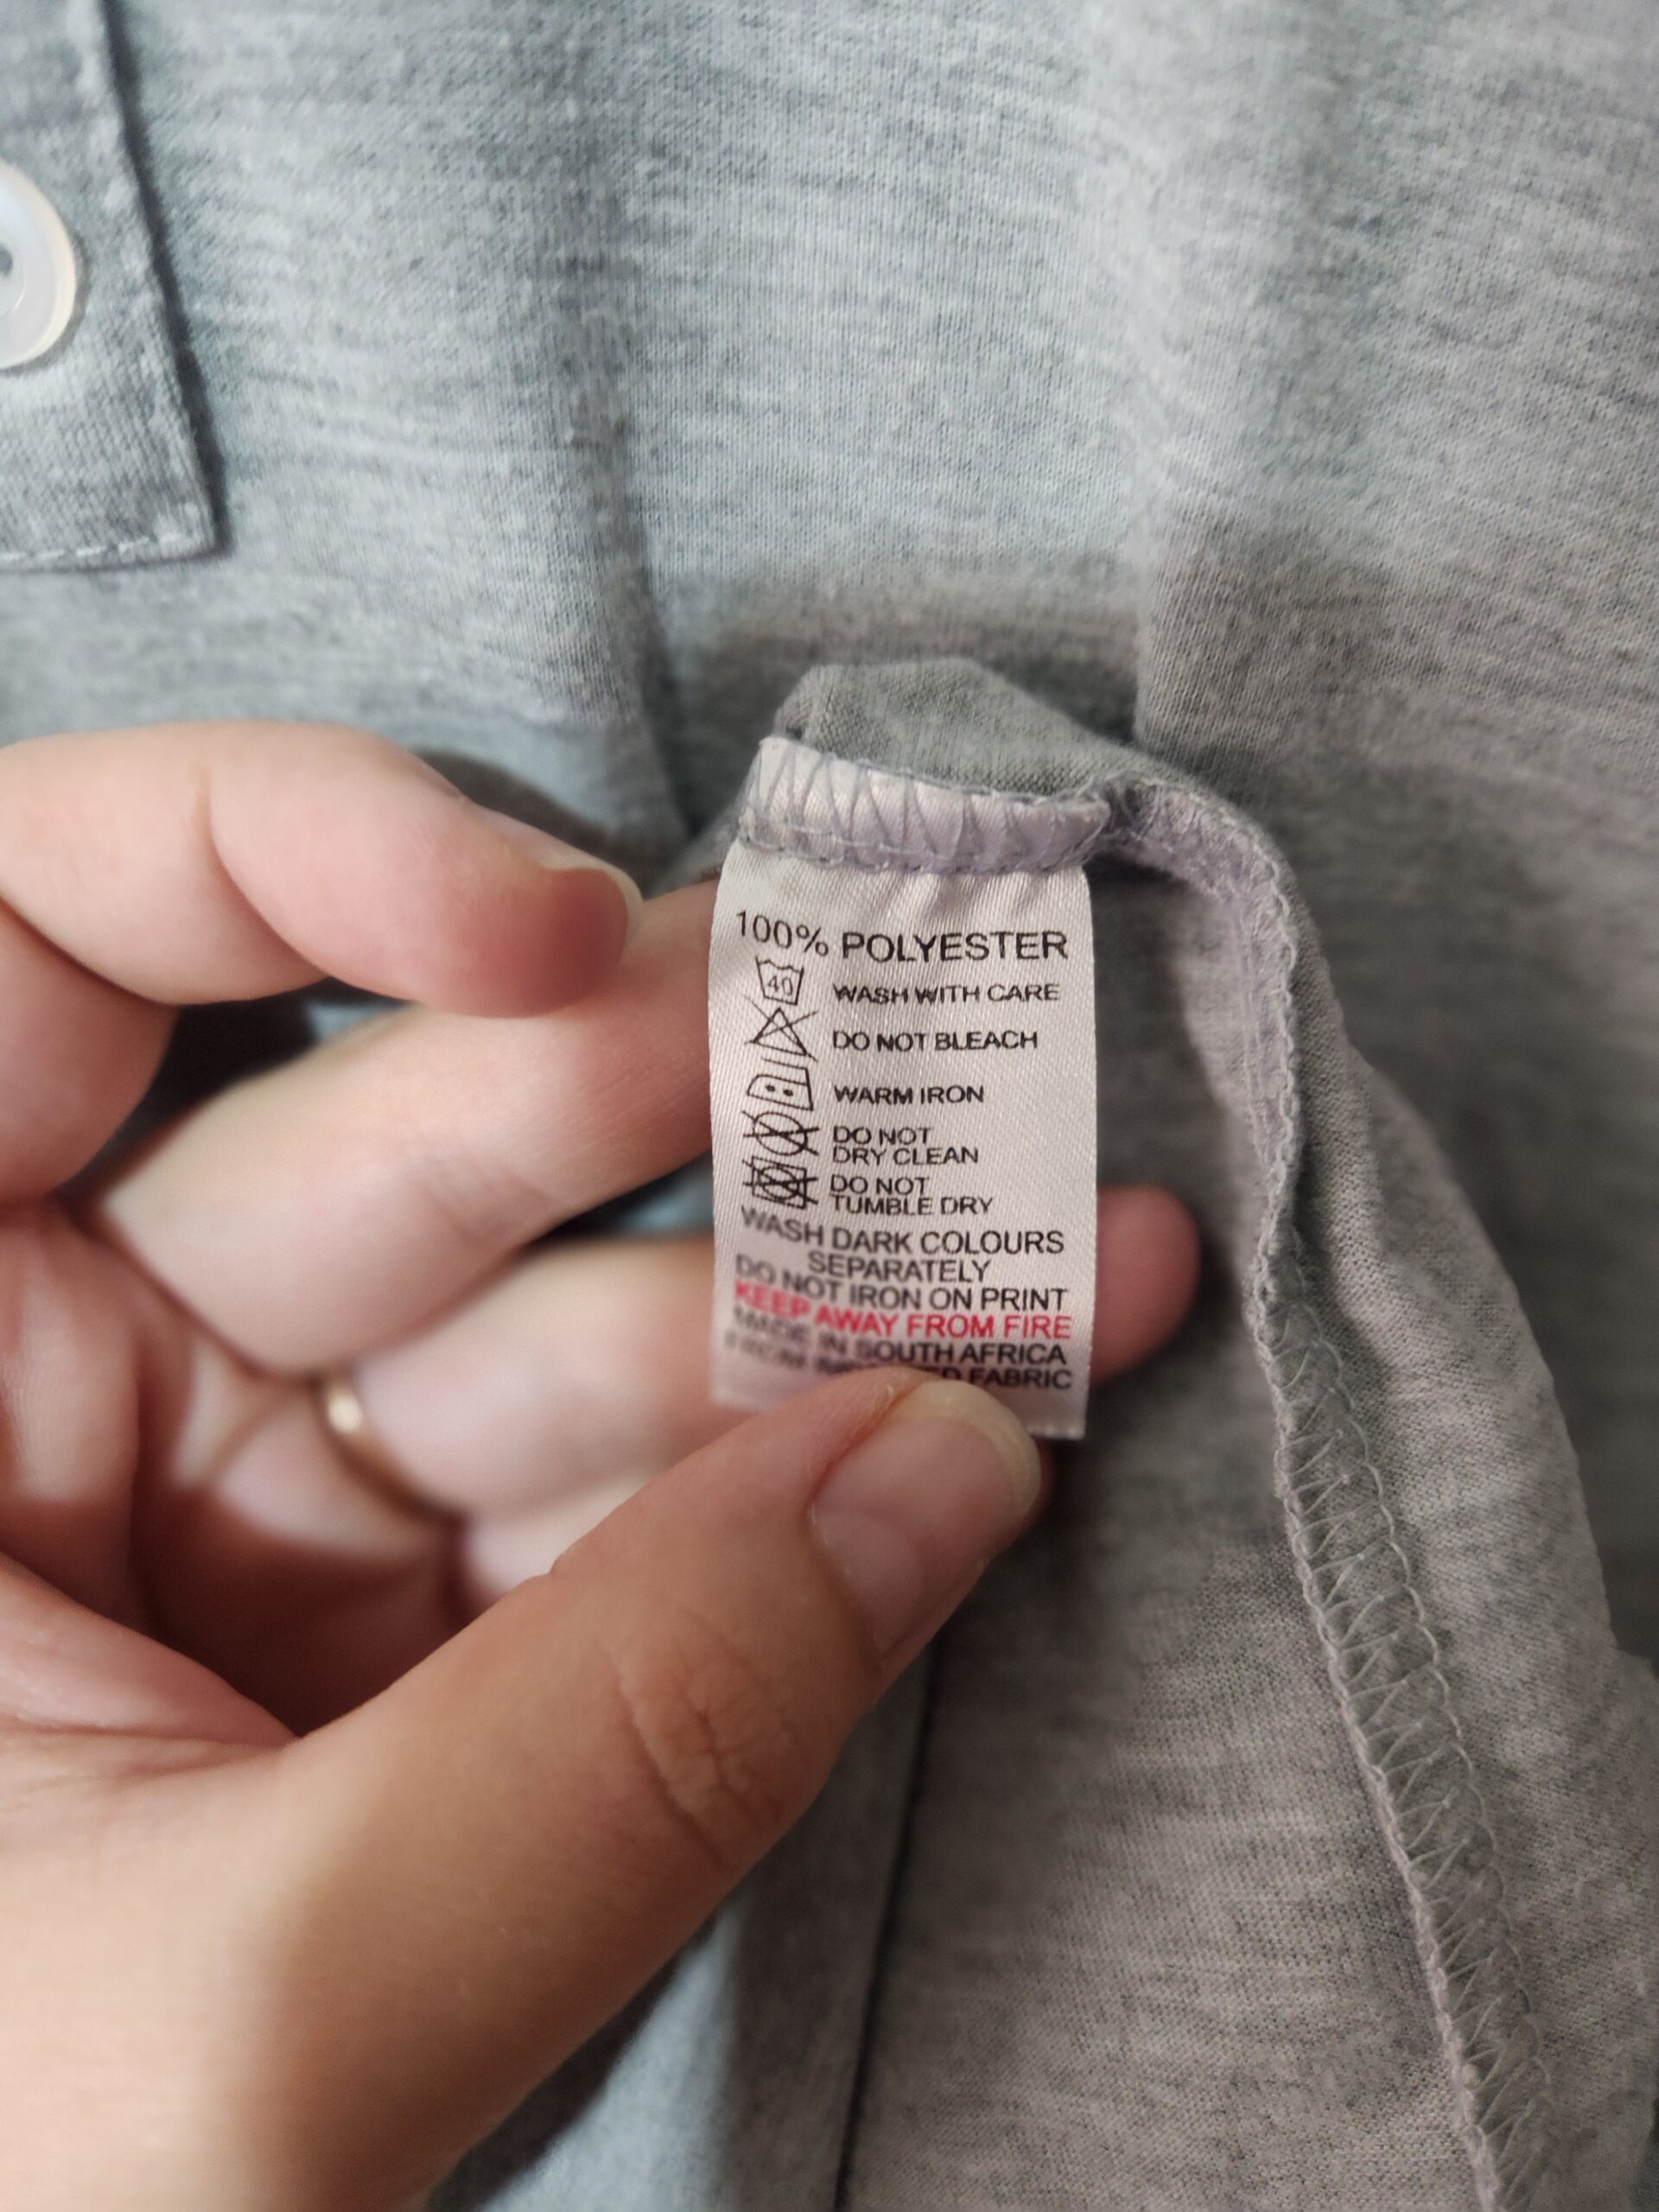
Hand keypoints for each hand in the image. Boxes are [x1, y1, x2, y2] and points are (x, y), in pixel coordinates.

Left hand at [0, 720, 1199, 2209]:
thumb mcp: (249, 2018)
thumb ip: (616, 1744)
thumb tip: (937, 1470)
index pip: (40, 944)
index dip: (290, 852)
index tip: (548, 929)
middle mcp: (33, 1388)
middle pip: (382, 1133)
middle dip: (687, 1095)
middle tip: (943, 1043)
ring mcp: (217, 1518)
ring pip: (544, 1331)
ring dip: (812, 1300)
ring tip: (1059, 1249)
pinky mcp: (364, 1643)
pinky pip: (600, 1511)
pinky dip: (791, 1480)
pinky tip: (977, 1415)